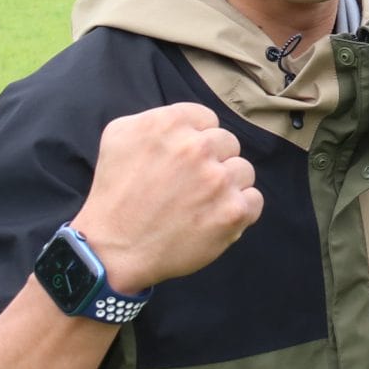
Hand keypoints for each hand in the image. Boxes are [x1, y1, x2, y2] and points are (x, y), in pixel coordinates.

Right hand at [73, 103, 261, 292]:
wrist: (114, 249)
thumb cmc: (114, 194)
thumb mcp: (118, 135)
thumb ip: (157, 118)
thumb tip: (187, 122)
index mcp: (170, 124)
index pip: (207, 119)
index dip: (196, 140)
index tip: (183, 160)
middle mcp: (197, 148)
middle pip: (228, 143)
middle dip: (212, 162)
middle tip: (189, 185)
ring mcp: (218, 180)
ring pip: (243, 170)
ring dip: (227, 185)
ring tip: (201, 203)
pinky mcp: (233, 211)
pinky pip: (254, 200)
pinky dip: (239, 210)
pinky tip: (214, 218)